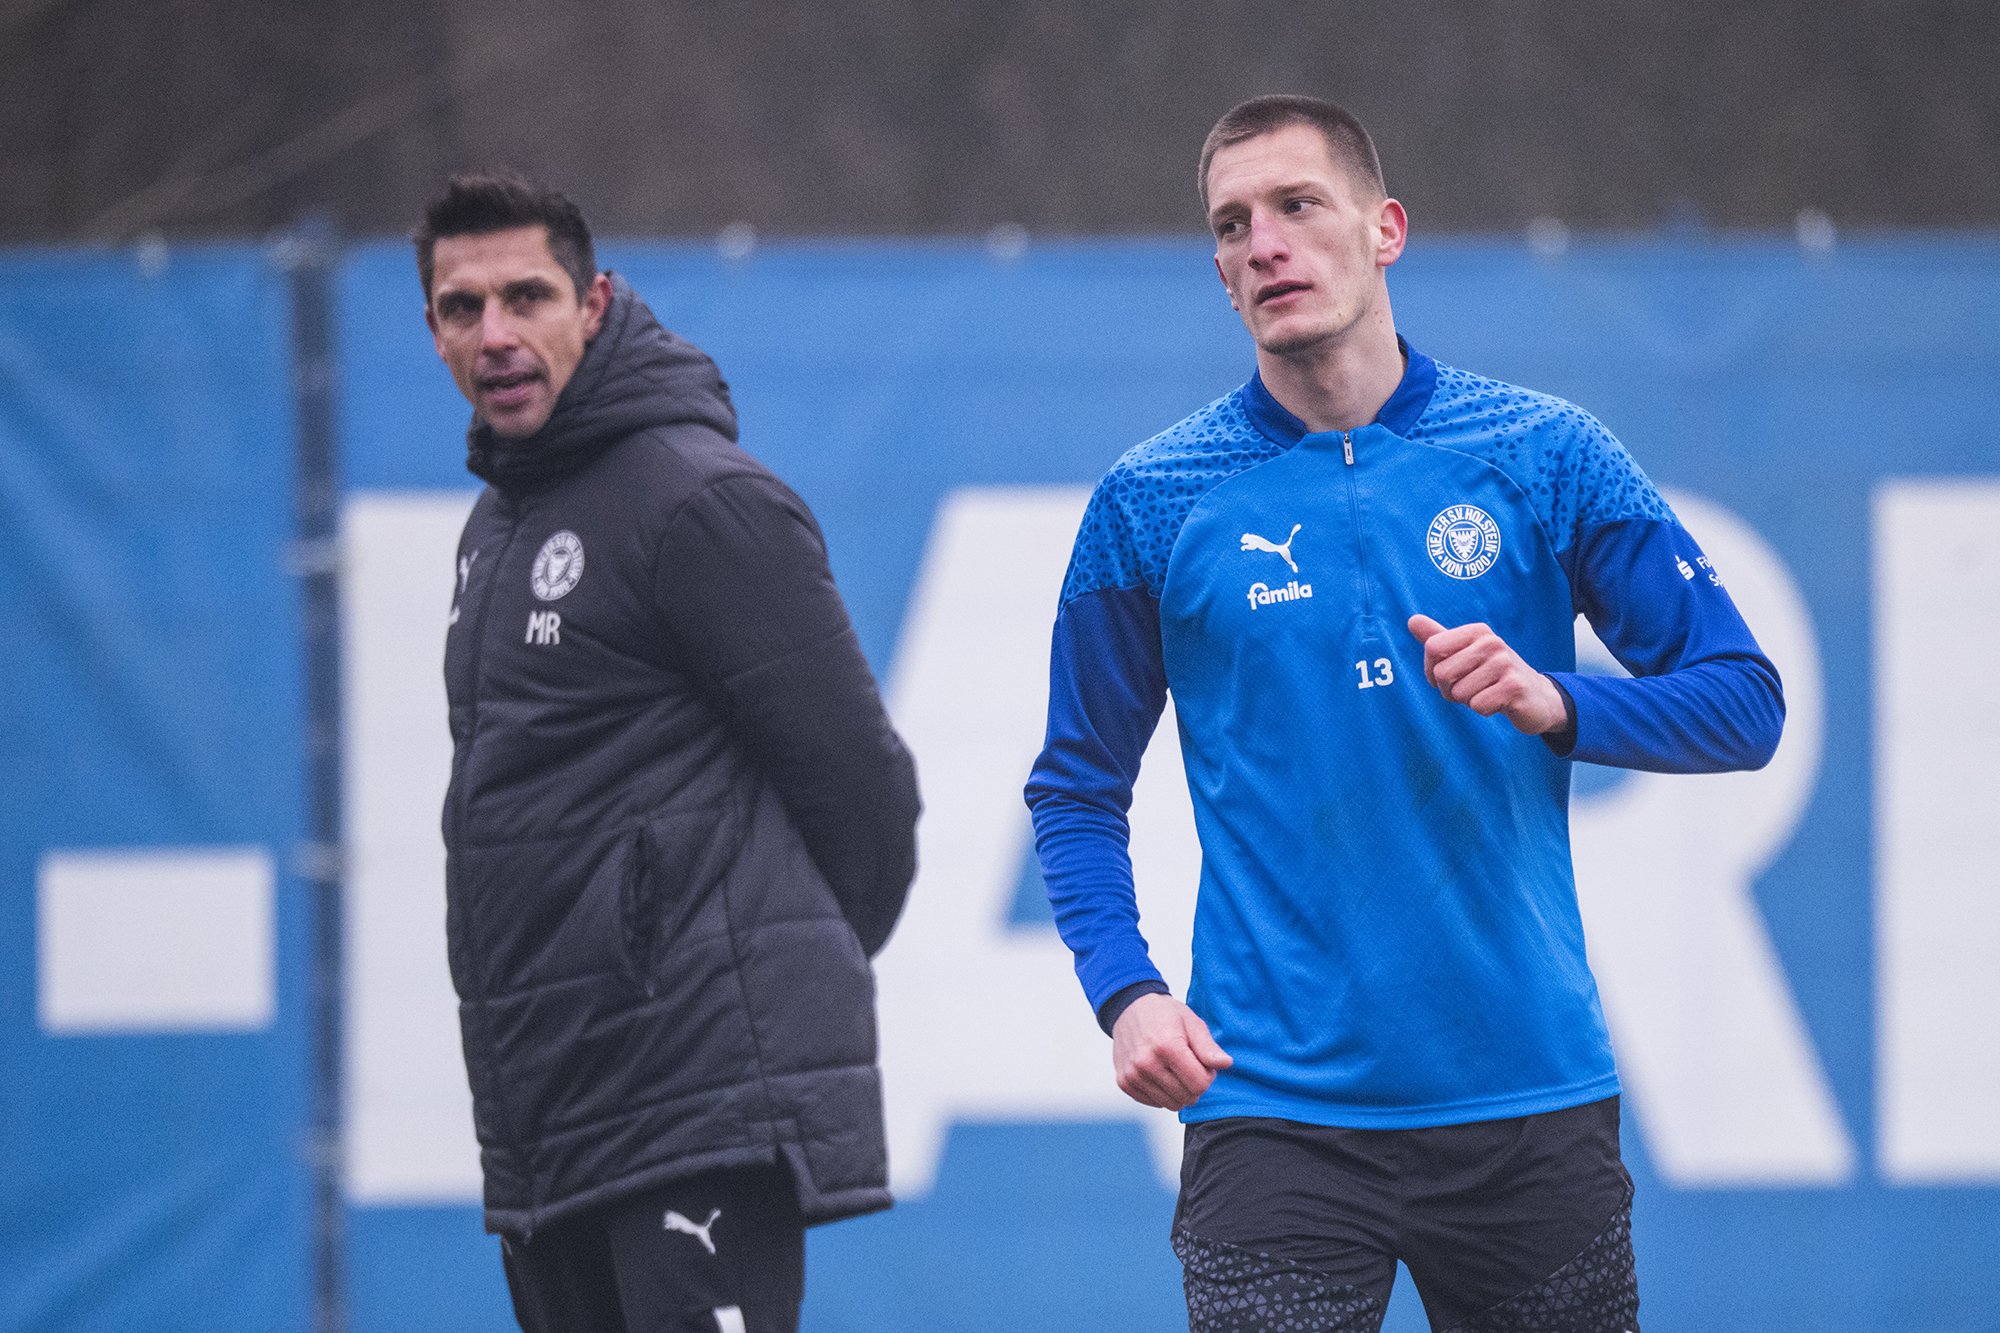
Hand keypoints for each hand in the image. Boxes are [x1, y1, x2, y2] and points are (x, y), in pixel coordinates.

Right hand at [1111, 993, 1232, 1109]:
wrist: (1129, 1008)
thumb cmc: (1164, 1014)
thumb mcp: (1191, 1022)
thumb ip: (1208, 1046)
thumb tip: (1225, 1063)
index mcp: (1167, 1046)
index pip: (1200, 1084)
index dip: (1207, 1075)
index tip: (1201, 1062)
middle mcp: (1147, 1063)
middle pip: (1188, 1097)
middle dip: (1194, 1083)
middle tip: (1188, 1064)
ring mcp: (1133, 1075)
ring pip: (1171, 1104)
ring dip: (1178, 1090)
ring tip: (1173, 1068)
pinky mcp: (1124, 1083)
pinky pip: (1154, 1103)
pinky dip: (1161, 1092)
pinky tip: (1159, 1073)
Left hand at [1407, 614, 1567, 735]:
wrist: (1536, 697)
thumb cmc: (1492, 676)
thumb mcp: (1465, 654)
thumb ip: (1438, 639)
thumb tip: (1412, 620)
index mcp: (1477, 632)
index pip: (1432, 647)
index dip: (1432, 670)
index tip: (1450, 676)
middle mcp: (1492, 642)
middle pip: (1442, 673)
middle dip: (1450, 690)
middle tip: (1472, 688)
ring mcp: (1505, 664)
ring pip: (1459, 693)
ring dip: (1469, 701)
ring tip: (1488, 693)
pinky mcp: (1514, 687)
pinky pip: (1477, 706)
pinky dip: (1484, 709)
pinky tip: (1499, 702)